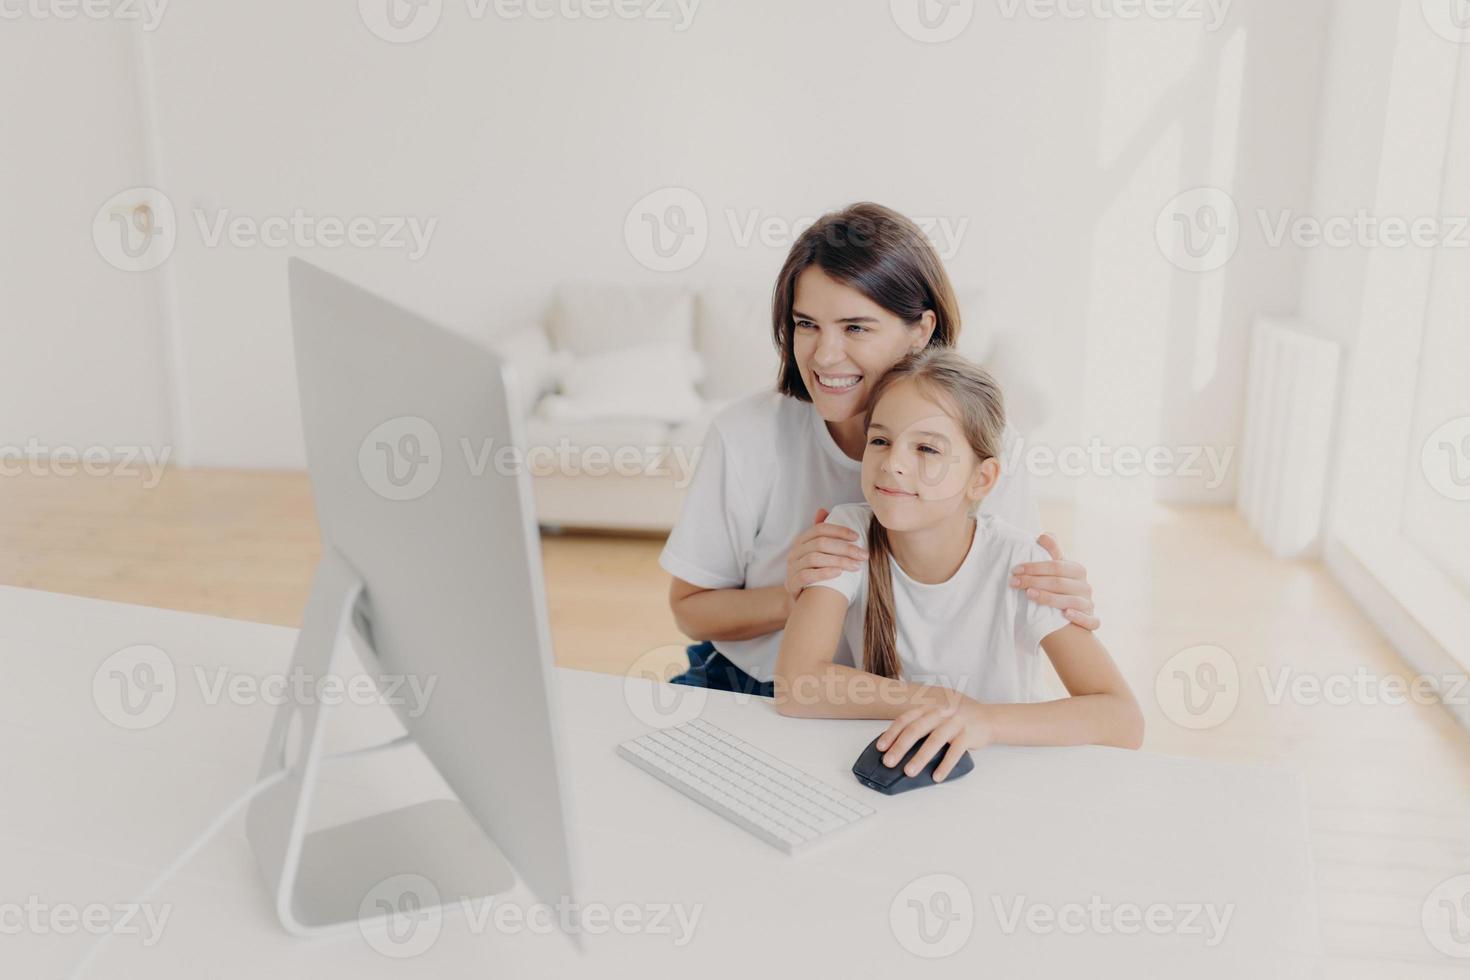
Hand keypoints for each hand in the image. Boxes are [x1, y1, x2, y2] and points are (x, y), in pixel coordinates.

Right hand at [784, 508, 867, 605]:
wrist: (804, 603)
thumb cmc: (816, 573)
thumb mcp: (818, 553)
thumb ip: (821, 534)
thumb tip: (822, 510)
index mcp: (801, 541)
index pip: (819, 529)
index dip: (839, 531)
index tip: (857, 537)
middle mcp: (794, 552)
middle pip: (820, 544)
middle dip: (845, 548)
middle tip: (863, 554)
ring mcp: (791, 568)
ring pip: (815, 558)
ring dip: (839, 561)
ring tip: (856, 566)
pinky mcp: (791, 584)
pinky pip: (807, 575)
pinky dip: (824, 573)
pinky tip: (839, 574)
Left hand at [876, 698, 991, 781]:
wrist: (988, 718)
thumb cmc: (956, 721)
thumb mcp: (937, 717)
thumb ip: (921, 726)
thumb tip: (896, 747)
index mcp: (929, 708)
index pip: (906, 719)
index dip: (892, 733)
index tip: (880, 747)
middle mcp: (941, 713)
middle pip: (917, 729)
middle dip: (900, 747)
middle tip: (889, 762)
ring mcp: (955, 723)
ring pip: (935, 740)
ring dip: (920, 758)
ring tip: (909, 772)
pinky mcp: (969, 735)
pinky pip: (955, 752)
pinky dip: (945, 765)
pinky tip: (936, 777)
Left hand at [1010, 532, 1099, 630]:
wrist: (1072, 614)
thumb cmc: (1060, 587)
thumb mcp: (1057, 568)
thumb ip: (1052, 551)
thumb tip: (1043, 535)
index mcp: (1077, 570)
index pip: (1056, 566)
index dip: (1035, 567)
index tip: (1016, 570)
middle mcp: (1085, 586)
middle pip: (1059, 583)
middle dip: (1035, 581)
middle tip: (1015, 582)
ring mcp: (1089, 604)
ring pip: (1071, 601)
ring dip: (1049, 598)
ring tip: (1029, 594)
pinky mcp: (1092, 620)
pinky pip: (1091, 620)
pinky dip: (1079, 617)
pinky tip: (1065, 614)